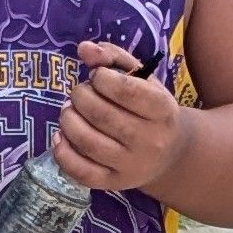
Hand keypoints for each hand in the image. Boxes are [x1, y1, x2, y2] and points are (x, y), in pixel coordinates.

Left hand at [52, 40, 192, 193]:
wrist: (170, 154)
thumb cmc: (150, 109)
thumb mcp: (142, 79)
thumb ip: (113, 58)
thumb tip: (84, 49)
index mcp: (161, 109)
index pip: (124, 89)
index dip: (101, 77)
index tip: (97, 77)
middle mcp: (149, 140)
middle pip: (100, 114)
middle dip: (80, 97)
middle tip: (79, 94)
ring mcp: (131, 165)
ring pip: (86, 141)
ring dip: (68, 119)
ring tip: (70, 112)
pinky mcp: (114, 183)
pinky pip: (80, 171)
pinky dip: (62, 152)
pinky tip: (61, 136)